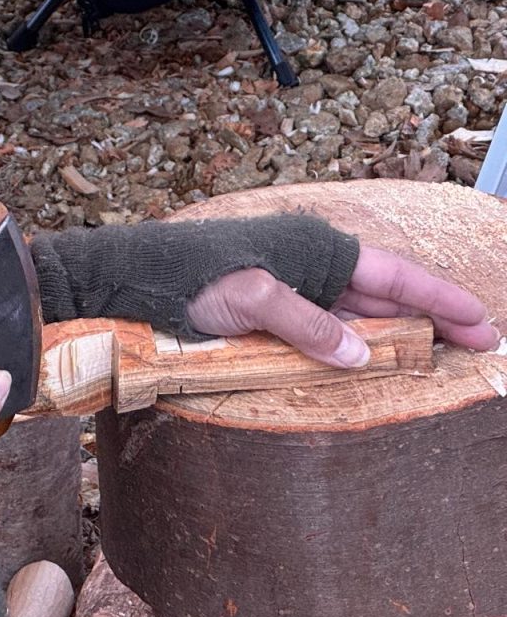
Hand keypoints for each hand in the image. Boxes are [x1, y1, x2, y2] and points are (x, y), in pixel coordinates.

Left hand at [187, 246, 498, 367]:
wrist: (142, 282)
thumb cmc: (195, 278)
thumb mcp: (254, 299)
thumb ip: (308, 325)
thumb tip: (361, 356)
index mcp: (320, 252)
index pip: (397, 276)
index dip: (441, 300)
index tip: (480, 323)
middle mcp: (314, 270)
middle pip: (386, 298)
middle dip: (431, 322)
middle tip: (475, 348)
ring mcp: (295, 295)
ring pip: (357, 319)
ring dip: (394, 338)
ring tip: (434, 360)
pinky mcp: (273, 318)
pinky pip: (323, 335)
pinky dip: (349, 349)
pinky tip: (369, 364)